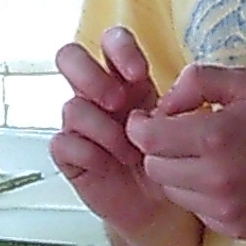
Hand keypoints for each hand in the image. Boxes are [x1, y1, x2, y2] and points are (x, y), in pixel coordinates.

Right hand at [51, 29, 172, 234]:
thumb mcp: (183, 124)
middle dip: (91, 75)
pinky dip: (88, 153)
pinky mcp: (70, 154)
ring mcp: (80, 123)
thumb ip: (180, 102)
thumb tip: (177, 92)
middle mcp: (96, 94)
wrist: (162, 204)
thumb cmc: (171, 156)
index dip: (120, 48)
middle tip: (117, 102)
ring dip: (104, 129)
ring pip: (71, 107)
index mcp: (125, 78)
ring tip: (131, 153)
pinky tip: (109, 165)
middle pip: (69, 56)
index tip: (140, 74)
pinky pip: (62, 143)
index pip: (111, 41)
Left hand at [129, 64, 245, 239]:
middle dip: (158, 149)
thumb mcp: (243, 81)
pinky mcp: (236, 229)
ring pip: (172, 192)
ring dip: (177, 172)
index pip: (148, 139)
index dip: (140, 126)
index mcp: (215, 138)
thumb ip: (194, 82)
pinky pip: (196, 211)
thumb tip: (161, 107)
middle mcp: (216, 179)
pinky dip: (199, 194)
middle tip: (177, 135)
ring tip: (201, 156)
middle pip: (154, 168)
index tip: (148, 119)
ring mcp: (226, 210)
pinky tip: (221, 177)